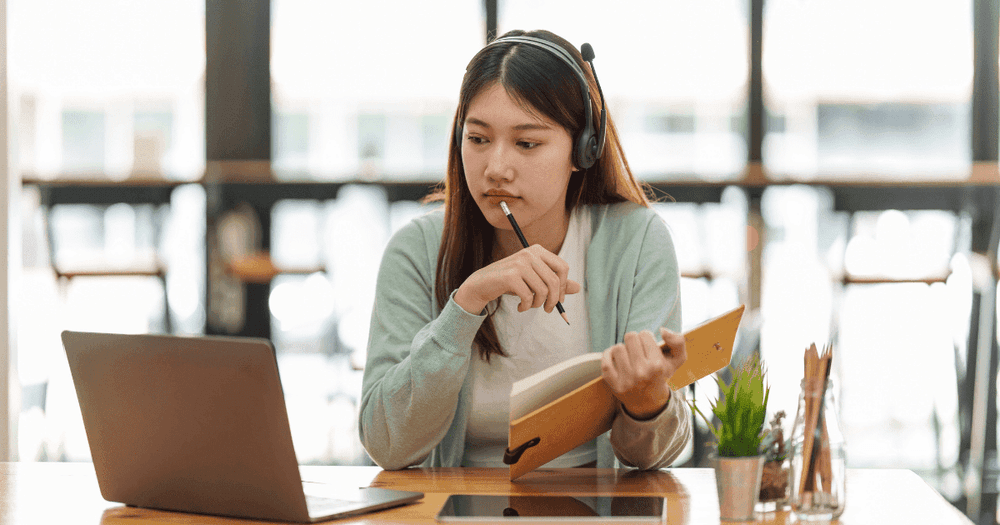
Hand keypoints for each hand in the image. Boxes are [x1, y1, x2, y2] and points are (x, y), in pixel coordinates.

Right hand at [453, 244, 580, 314]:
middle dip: (553, 300)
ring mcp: (520, 263)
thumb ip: (555, 283)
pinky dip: (526, 306)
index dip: (563, 286)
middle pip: (555, 281)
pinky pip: (528, 296)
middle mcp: (530, 253)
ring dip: (538, 304)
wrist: (482, 283)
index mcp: (538, 250)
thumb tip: (578, 288)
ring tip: (530, 306)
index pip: (563, 267)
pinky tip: (520, 307)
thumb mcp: (534, 280)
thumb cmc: (511, 282)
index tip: (558, 299)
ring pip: (542, 290)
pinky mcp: (510, 276)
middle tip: (547, 309)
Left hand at [602, 327, 686, 419]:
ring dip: (622, 349)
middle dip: (634, 341)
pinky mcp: (613, 383)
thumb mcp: (677, 360)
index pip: (645, 334)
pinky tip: (616, 359)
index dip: (647, 338)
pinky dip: (608, 356)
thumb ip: (678, 341)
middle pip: (630, 337)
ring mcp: (626, 379)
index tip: (648, 347)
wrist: (648, 402)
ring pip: (617, 347)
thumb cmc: (661, 375)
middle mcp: (641, 372)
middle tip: (638, 351)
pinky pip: (605, 360)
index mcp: (657, 365)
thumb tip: (663, 330)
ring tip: (628, 357)